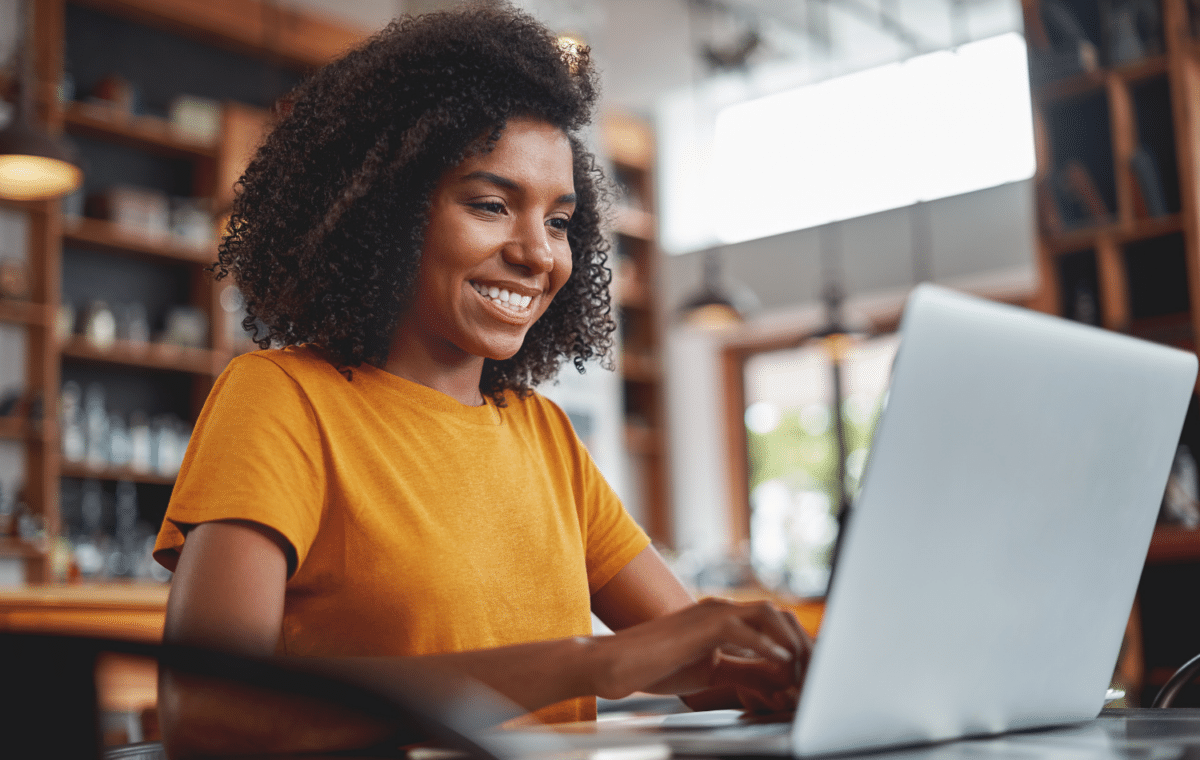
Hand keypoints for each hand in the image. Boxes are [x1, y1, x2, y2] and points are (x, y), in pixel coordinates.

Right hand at [588, 597, 811, 709]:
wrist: (615, 664)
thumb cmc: (654, 666)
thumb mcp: (710, 672)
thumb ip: (744, 672)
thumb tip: (778, 680)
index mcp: (722, 618)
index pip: (773, 623)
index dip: (796, 647)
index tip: (808, 676)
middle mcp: (721, 608)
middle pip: (779, 614)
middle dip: (802, 643)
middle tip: (814, 674)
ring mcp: (711, 612)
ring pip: (768, 615)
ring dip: (791, 643)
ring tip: (802, 671)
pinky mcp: (702, 625)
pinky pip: (744, 629)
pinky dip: (769, 646)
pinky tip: (782, 664)